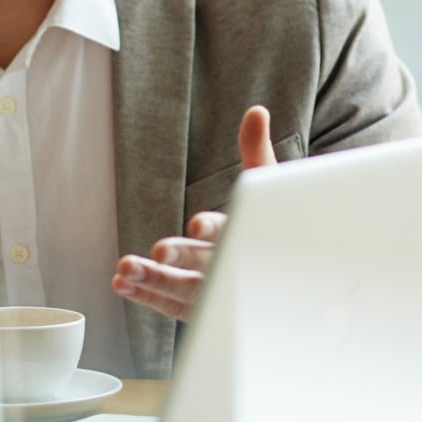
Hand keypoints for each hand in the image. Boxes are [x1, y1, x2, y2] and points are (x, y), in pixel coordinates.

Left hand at [112, 106, 276, 320]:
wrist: (300, 281)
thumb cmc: (274, 226)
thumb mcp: (268, 186)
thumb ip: (255, 150)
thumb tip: (255, 111)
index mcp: (252, 235)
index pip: (235, 231)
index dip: (215, 228)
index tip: (196, 224)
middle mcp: (236, 267)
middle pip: (208, 264)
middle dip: (182, 257)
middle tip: (157, 250)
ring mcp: (218, 293)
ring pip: (185, 290)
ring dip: (154, 279)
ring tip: (125, 268)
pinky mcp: (202, 310)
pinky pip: (171, 307)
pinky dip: (146, 297)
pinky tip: (121, 284)